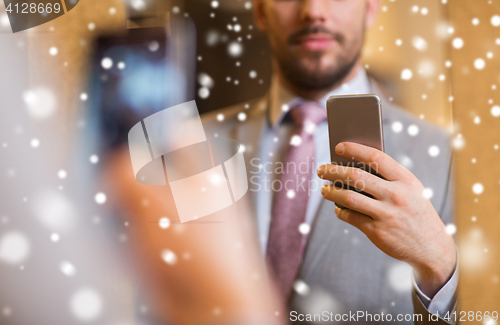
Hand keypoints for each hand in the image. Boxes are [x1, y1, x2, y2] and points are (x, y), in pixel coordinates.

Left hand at [317, 142, 455, 297]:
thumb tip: (352, 167)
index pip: (376, 157)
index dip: (355, 149)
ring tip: (324, 189)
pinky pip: (350, 216)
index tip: (338, 146)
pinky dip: (339, 210)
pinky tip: (337, 207)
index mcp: (406, 180)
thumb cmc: (415, 212)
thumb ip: (388, 178)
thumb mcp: (411, 191)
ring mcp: (386, 214)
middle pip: (356, 177)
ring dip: (331, 192)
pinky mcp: (377, 231)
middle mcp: (396, 195)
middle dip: (333, 171)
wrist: (432, 248)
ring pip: (348, 197)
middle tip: (321, 170)